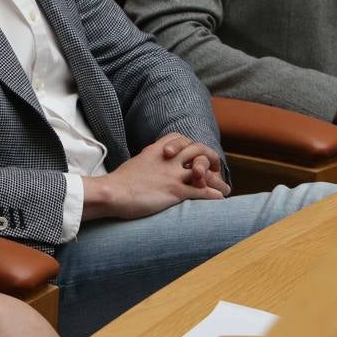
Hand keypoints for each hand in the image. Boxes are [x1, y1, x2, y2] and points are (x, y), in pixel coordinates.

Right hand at [84, 133, 226, 220]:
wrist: (112, 193)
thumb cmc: (119, 183)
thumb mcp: (135, 164)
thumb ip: (148, 162)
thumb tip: (150, 168)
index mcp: (157, 151)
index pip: (180, 137)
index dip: (190, 144)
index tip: (193, 156)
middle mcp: (168, 159)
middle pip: (198, 150)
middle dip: (210, 159)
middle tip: (214, 171)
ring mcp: (173, 175)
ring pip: (203, 170)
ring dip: (217, 180)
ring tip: (224, 189)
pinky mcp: (175, 191)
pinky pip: (202, 191)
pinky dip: (213, 195)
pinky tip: (219, 199)